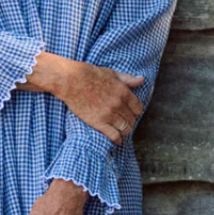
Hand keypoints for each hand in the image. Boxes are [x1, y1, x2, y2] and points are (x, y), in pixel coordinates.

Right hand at [20, 52, 144, 145]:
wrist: (71, 80)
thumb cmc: (90, 74)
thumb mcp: (112, 73)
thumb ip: (127, 79)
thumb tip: (142, 79)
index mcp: (123, 92)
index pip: (138, 108)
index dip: (135, 111)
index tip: (131, 113)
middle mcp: (118, 104)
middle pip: (132, 119)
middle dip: (129, 121)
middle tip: (124, 122)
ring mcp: (109, 114)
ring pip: (125, 129)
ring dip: (124, 131)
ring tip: (121, 132)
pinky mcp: (98, 122)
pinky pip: (113, 135)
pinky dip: (117, 140)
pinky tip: (117, 141)